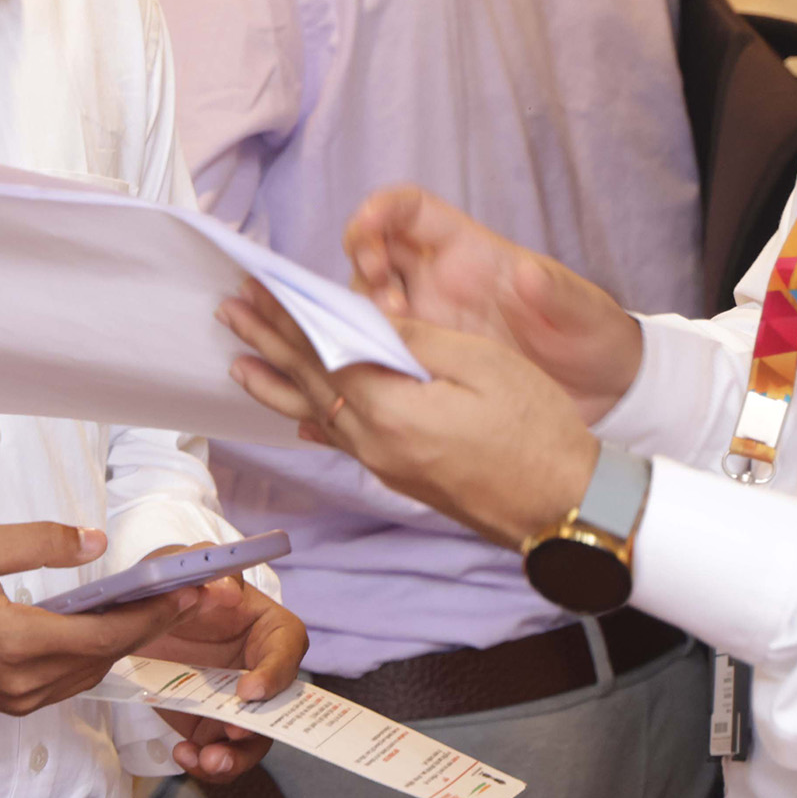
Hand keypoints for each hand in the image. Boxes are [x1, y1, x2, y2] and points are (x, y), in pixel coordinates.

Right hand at [0, 524, 197, 716]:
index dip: (154, 613)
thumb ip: (41, 542)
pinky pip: (68, 682)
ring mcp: (16, 699)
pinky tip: (105, 626)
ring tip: (155, 605)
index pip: (106, 633)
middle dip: (150, 625)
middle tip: (186, 591)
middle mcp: (23, 682)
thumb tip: (96, 543)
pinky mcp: (8, 703)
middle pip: (106, 656)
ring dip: (124, 641)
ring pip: (90, 672)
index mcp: (17, 643)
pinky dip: (94, 654)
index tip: (189, 589)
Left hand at [134, 575, 305, 780]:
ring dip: (235, 757)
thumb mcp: (183, 564)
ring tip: (208, 761)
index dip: (276, 672)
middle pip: (278, 706)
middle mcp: (261, 669)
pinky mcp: (210, 725)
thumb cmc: (173, 585)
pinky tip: (184, 755)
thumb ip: (206, 566)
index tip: (248, 691)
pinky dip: (204, 762)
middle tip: (232, 732)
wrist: (137, 621)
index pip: (289, 648)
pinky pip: (218, 753)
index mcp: (268, 627)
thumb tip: (227, 588)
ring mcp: (236, 702)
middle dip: (259, 726)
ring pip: (252, 739)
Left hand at [223, 285, 597, 549]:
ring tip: (240, 363)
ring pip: (319, 414)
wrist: (566, 508)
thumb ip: (414, 341)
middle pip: (309, 384)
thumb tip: (363, 320)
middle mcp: (376, 444)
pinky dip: (314, 418)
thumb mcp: (482, 364)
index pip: (321, 353)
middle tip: (230, 313)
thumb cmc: (537, 431)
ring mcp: (388, 465)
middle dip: (268, 344)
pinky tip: (299, 416)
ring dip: (278, 382)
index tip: (256, 289)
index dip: (286, 318)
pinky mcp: (404, 477)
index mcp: (390, 411)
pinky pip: (344, 440)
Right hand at [341, 187, 643, 417]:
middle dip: (362, 261)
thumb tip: (528, 274)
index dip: (382, 208)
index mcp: (469, 251)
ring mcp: (427, 320)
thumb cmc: (590, 336)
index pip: (410, 211)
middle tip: (379, 295)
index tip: (368, 224)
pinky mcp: (424, 358)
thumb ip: (557, 293)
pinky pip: (378, 346)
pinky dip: (365, 349)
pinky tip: (376, 366)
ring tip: (388, 337)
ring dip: (360, 310)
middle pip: (374, 251)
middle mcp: (438, 280)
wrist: (598, 392)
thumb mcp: (582, 312)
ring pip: (366, 300)